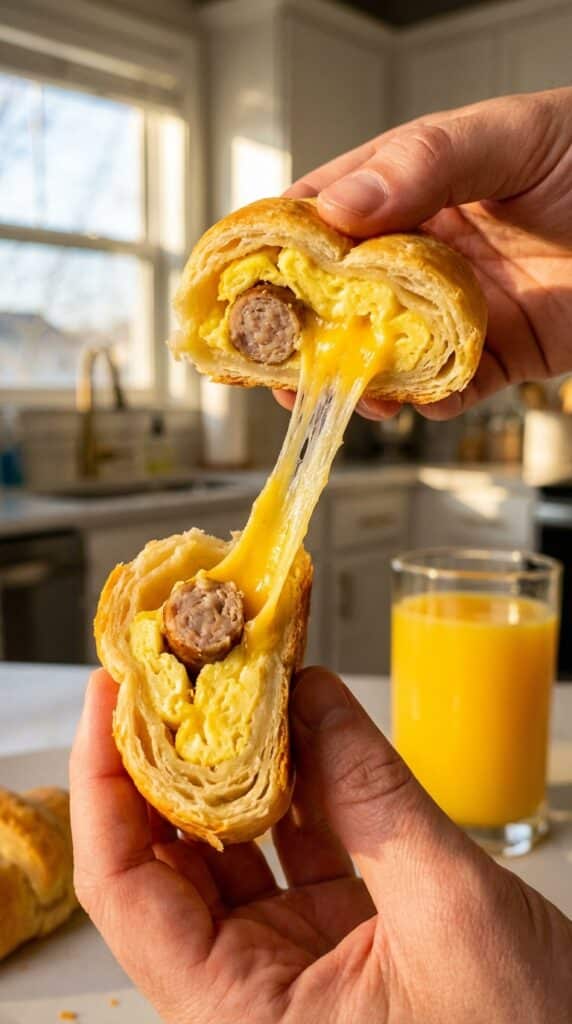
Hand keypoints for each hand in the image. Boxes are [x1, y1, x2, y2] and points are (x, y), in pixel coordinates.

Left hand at [70, 668, 571, 1022]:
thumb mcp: (449, 911)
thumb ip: (372, 797)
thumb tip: (309, 693)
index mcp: (240, 1014)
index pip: (126, 887)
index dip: (104, 782)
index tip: (112, 693)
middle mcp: (248, 990)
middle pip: (169, 855)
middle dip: (166, 753)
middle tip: (173, 666)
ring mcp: (290, 959)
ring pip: (231, 843)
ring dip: (231, 759)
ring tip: (232, 681)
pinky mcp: (334, 934)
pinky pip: (294, 843)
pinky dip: (296, 780)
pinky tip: (300, 722)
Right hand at [276, 87, 571, 419]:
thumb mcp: (505, 136)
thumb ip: (425, 161)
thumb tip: (339, 210)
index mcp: (413, 189)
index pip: (326, 217)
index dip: (278, 249)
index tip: (240, 281)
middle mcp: (425, 253)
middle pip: (343, 298)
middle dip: (303, 333)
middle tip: (274, 361)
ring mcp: (458, 308)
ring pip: (389, 352)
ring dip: (359, 378)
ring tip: (341, 392)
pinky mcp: (499, 354)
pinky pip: (453, 388)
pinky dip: (431, 402)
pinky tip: (416, 402)